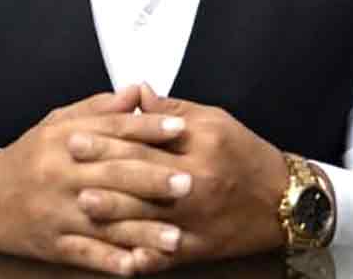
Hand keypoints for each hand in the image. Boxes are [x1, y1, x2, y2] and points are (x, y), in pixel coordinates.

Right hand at [0, 86, 192, 275]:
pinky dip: (112, 261)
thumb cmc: (30, 156)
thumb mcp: (58, 122)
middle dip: (154, 179)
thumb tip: (138, 92)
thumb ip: (100, 109)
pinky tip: (137, 266)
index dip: (148, 128)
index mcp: (66, 138)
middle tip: (190, 182)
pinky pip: (86, 255)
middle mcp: (62, 173)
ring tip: (176, 236)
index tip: (179, 128)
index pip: (113, 130)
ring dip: (143, 231)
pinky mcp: (53, 243)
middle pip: (113, 174)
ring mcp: (58, 212)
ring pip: (105, 221)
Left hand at [74, 84, 287, 270]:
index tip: (78, 135)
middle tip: (67, 164)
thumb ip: (172, 108)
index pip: (145, 142)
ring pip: (146, 219)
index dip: (108, 139)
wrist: (285, 200)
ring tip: (81, 206)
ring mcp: (195, 220)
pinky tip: (118, 257)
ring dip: (112, 214)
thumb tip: (137, 94)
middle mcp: (195, 184)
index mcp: (198, 148)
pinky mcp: (198, 247)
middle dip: (100, 171)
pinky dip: (141, 257)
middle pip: (140, 178)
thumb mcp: (214, 120)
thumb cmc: (246, 153)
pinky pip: (164, 255)